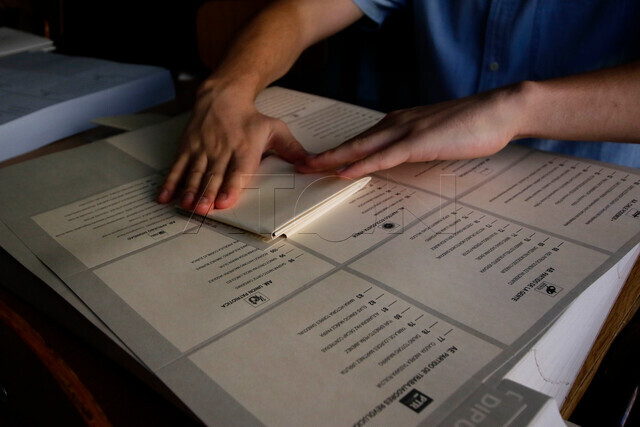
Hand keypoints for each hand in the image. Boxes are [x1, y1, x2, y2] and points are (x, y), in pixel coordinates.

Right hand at [157, 82, 306, 213]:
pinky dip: (171, 182)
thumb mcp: (275, 128)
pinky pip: (178, 166)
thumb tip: (309, 163)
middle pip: (213, 175)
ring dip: (189, 190)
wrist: (223, 96)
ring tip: (186, 205)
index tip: (224, 202)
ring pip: (194, 172)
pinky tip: (165, 196)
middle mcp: (221, 150)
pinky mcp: (188, 147)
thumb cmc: (251, 117)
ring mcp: (202, 149)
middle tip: (202, 209)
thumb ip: (291, 149)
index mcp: (243, 149)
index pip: (237, 171)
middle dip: (207, 193)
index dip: (230, 187)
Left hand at [297, 87, 521, 177]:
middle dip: (324, 156)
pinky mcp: (420, 142)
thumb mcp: (435, 137)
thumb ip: (414, 146)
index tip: (317, 162)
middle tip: (299, 165)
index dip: (337, 152)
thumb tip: (400, 160)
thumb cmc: (471, 126)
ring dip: (334, 160)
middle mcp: (396, 124)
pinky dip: (362, 165)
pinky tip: (344, 172)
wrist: (499, 110)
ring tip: (310, 169)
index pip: (362, 141)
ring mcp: (406, 132)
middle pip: (353, 143)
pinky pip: (384, 157)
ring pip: (362, 148)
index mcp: (399, 123)